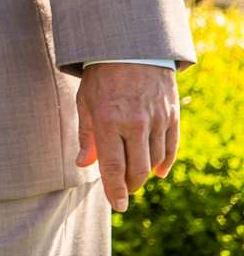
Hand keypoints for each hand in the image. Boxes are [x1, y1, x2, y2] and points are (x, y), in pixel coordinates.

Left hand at [75, 62, 180, 211]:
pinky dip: (165, 162)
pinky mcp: (171, 115)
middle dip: (130, 185)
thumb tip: (83, 165)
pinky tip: (158, 171)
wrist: (130, 48)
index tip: (118, 206)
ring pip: (154, 160)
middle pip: (137, 169)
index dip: (115, 190)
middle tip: (123, 191)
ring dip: (144, 174)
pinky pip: (171, 147)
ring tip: (134, 178)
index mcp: (108, 121)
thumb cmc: (100, 76)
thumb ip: (86, 136)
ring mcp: (156, 119)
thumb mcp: (85, 103)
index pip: (113, 166)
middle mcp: (134, 123)